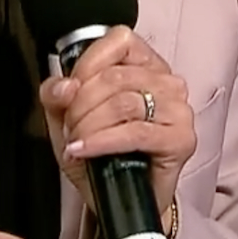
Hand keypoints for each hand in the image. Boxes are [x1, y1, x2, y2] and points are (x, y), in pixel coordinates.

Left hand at [38, 26, 195, 222]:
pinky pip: (135, 132)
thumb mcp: (66, 115)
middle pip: (114, 77)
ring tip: (77, 142)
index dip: (84, 67)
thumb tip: (65, 86)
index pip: (116, 41)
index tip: (68, 94)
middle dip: (80, 105)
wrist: (117, 197)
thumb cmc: (98, 151)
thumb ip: (56, 93)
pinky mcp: (181, 139)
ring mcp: (179, 109)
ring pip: (123, 103)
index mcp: (144, 62)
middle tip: (70, 128)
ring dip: (89, 125)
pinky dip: (102, 141)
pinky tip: (85, 150)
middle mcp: (166, 80)